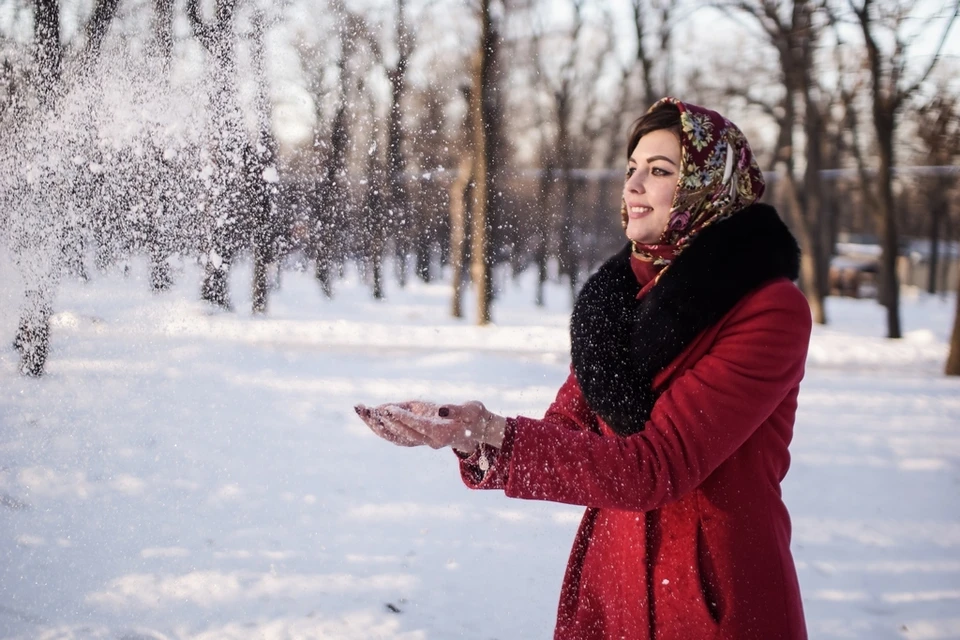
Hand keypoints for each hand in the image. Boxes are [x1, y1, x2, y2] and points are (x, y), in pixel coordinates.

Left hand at [354, 401, 505, 449]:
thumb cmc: (473, 415)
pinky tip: (368, 416)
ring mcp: (421, 441)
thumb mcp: (471, 409)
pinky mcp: (415, 438)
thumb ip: (457, 410)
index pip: (419, 427)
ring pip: (394, 436)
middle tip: (366, 409)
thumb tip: (442, 409)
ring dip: (376, 424)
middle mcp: (429, 441)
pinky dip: (380, 427)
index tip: (388, 409)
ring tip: (360, 410)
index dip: (403, 418)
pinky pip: (394, 436)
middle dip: (383, 421)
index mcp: (442, 434)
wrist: (474, 429)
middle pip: (402, 434)